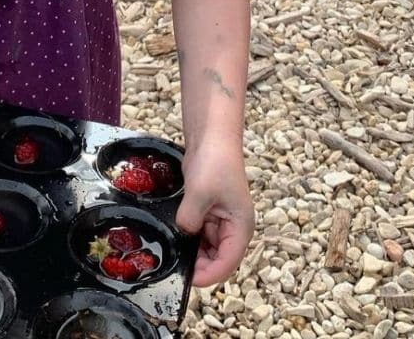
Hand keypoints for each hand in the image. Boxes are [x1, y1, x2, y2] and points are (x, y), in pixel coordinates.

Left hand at [176, 145, 254, 286]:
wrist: (212, 135)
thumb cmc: (215, 161)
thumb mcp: (200, 193)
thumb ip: (190, 220)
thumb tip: (183, 233)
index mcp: (241, 227)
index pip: (227, 263)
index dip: (207, 275)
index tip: (187, 279)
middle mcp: (234, 227)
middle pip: (217, 259)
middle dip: (197, 264)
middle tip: (174, 265)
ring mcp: (221, 219)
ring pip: (206, 247)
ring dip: (191, 251)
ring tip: (172, 251)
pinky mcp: (208, 211)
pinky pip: (198, 232)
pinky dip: (188, 236)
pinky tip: (174, 235)